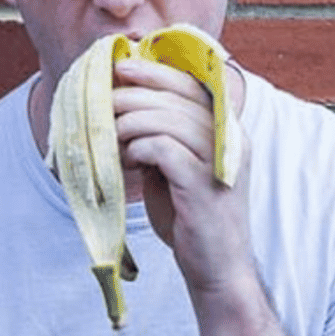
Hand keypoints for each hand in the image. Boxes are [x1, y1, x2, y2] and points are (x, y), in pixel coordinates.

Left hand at [112, 58, 254, 296]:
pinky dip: (139, 147)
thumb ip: (159, 130)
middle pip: (176, 97)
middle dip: (133, 95)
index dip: (155, 72)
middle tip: (104, 103)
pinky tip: (130, 160)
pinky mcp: (204, 187)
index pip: (192, 83)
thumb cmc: (187, 211)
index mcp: (225, 129)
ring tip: (114, 137)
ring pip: (168, 120)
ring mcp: (220, 163)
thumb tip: (121, 95)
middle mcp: (229, 141)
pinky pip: (164, 149)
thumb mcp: (173, 161)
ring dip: (131, 123)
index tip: (121, 67)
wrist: (215, 268)